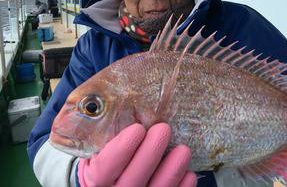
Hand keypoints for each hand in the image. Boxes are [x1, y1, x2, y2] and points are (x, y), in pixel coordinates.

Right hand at [77, 123, 196, 186]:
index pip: (105, 167)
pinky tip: (189, 173)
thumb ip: (106, 136)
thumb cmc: (105, 161)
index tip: (137, 129)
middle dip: (150, 153)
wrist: (108, 185)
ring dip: (171, 171)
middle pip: (132, 179)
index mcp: (96, 179)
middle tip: (163, 129)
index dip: (121, 149)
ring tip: (183, 150)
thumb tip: (118, 106)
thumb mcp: (97, 150)